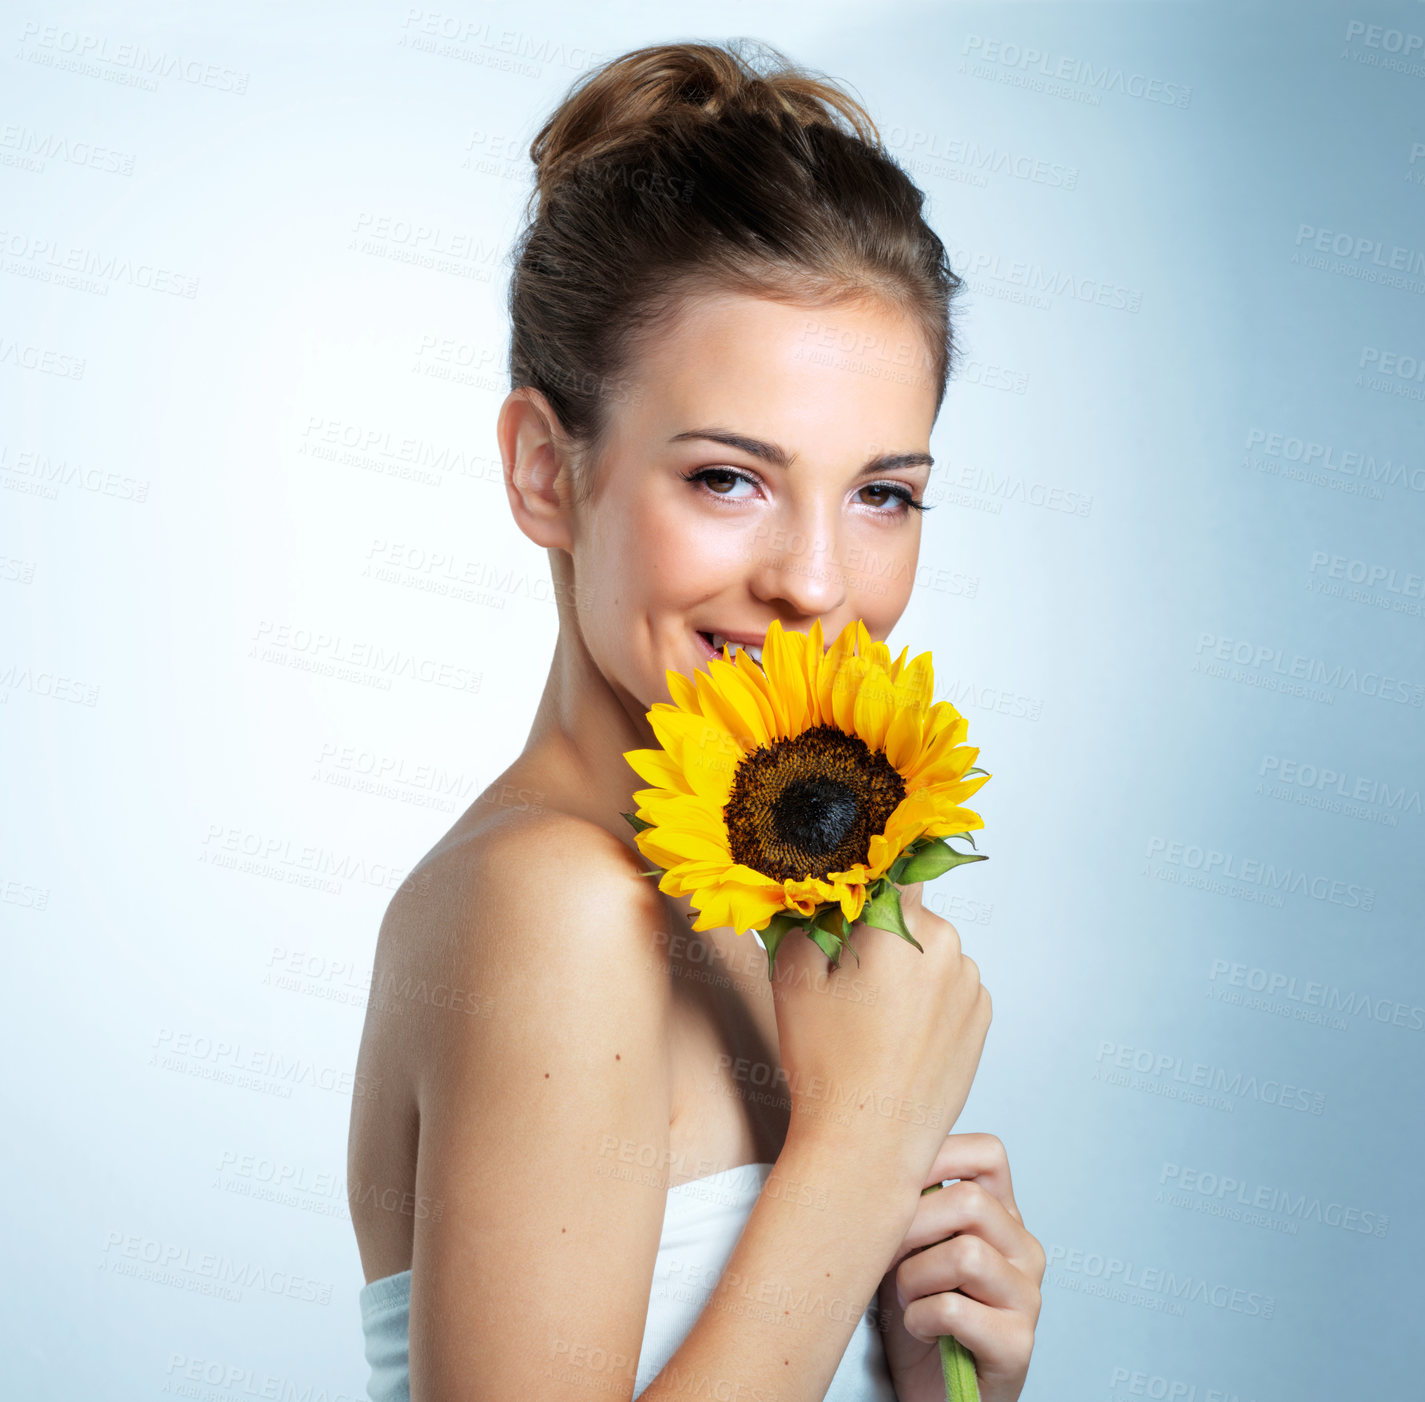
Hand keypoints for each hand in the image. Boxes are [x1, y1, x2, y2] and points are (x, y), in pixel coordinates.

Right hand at [770, 883, 991, 1189]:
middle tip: (845, 977)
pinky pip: (950, 987)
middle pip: (906, 915)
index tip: (844, 900)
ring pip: (929, 952)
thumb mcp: (793, 977)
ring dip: (905, 967)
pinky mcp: (980, 1019)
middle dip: (878, 934)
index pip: (890, 871)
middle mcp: (947, 945)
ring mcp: (970, 984)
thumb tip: (814, 892)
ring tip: (871, 1017)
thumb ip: (805, 916)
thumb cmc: (827, 1062)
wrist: (868, 1143)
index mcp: (901, 925)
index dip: (864, 881)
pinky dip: (927, 998)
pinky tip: (897, 1035)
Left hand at [875, 1133, 1044, 1401]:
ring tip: (907, 1298)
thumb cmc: (917, 1314)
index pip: (988, 1154)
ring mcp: (1027, 1297)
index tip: (895, 1182)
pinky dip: (920, 1319)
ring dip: (914, 1278)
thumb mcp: (910, 1247)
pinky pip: (955, 1309)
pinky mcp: (1018, 1344)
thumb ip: (913, 1203)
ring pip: (965, 1254)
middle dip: (911, 1226)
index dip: (938, 1155)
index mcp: (1002, 1218)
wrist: (931, 1390)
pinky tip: (920, 1330)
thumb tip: (876, 1162)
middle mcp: (1025, 1250)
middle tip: (890, 1258)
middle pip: (970, 1201)